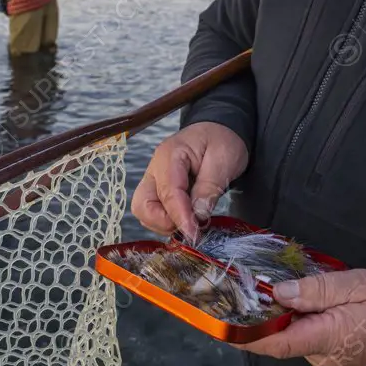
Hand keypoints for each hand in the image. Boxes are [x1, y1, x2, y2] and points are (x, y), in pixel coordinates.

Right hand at [131, 122, 247, 242]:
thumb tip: (198, 216)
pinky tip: (186, 219)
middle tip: (191, 228)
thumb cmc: (222, 141)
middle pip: (142, 204)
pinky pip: (152, 211)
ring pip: (144, 211)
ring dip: (164, 223)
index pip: (168, 193)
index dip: (180, 217)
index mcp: (169, 155)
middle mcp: (155, 168)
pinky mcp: (157, 189)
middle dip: (164, 222)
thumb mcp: (223, 160)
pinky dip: (166, 220)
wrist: (219, 131)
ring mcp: (153, 179)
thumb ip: (209, 188)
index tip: (194, 234)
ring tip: (191, 223)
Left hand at [234, 269, 365, 365]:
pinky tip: (291, 304)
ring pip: (292, 339)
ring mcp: (326, 361)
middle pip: (281, 339)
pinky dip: (294, 324)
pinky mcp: (330, 358)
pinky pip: (304, 340)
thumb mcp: (353, 285)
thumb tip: (279, 292)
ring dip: (280, 319)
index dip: (248, 336)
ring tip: (265, 291)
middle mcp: (322, 357)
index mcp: (327, 338)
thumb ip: (315, 289)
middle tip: (242, 291)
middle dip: (262, 319)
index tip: (224, 325)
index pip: (278, 343)